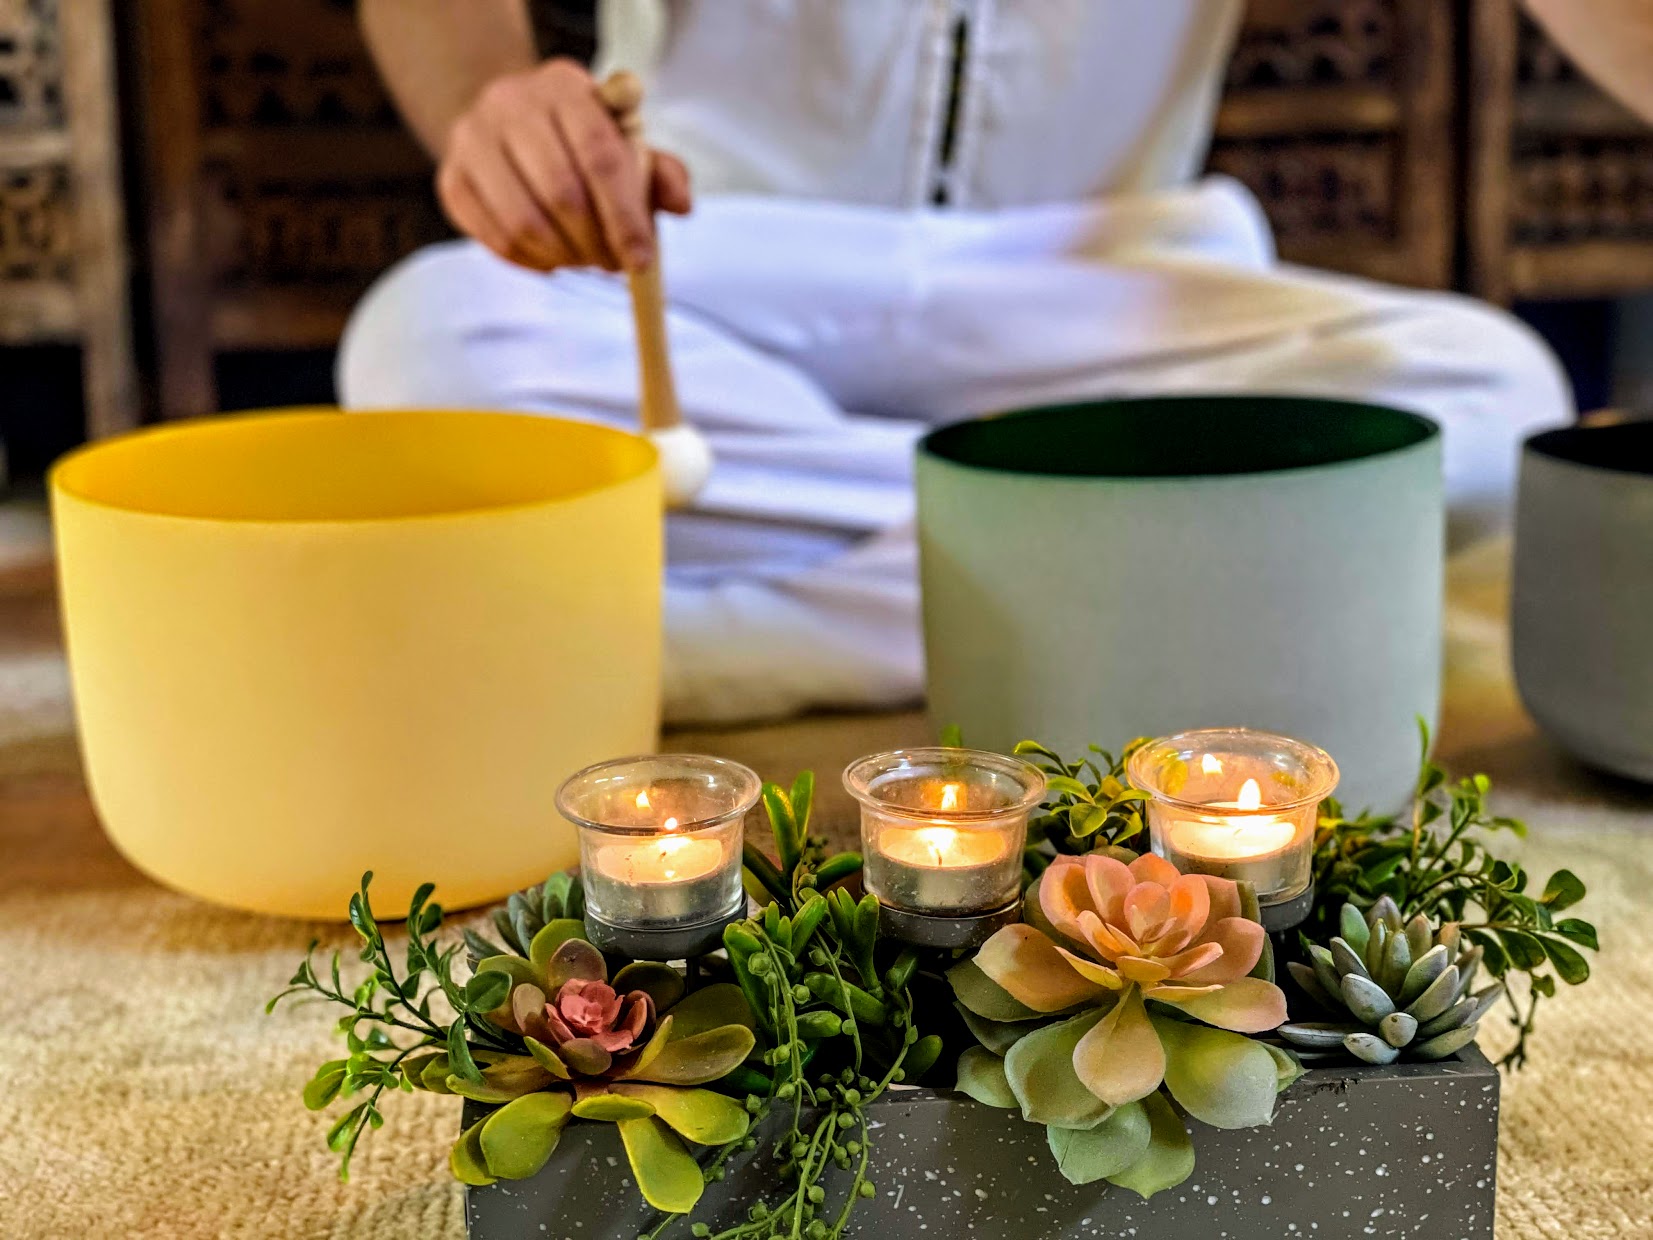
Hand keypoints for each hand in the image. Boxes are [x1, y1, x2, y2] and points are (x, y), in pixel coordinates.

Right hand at [435, 57, 691, 272]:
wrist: (507, 122)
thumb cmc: (579, 140)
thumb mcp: (625, 143)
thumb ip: (660, 172)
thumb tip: (681, 204)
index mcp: (565, 87)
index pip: (600, 156)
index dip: (625, 216)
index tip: (642, 261)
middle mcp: (511, 103)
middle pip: (561, 193)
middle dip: (595, 244)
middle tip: (612, 266)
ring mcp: (472, 140)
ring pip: (524, 222)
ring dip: (564, 257)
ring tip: (584, 261)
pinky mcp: (451, 178)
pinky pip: (495, 239)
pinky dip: (531, 263)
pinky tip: (553, 260)